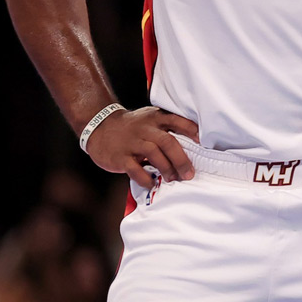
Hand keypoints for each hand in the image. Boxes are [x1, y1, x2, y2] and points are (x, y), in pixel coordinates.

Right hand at [85, 106, 200, 187]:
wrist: (99, 127)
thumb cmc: (131, 127)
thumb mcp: (148, 120)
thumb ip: (165, 129)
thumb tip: (191, 147)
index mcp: (154, 118)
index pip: (176, 120)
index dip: (191, 130)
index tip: (202, 143)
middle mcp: (144, 128)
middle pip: (167, 141)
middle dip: (181, 159)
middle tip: (189, 174)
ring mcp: (131, 142)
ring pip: (153, 154)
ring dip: (167, 168)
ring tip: (173, 179)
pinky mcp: (120, 157)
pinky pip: (135, 169)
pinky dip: (146, 178)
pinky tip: (152, 183)